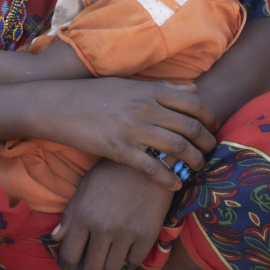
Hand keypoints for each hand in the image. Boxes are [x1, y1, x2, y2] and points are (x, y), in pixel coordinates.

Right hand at [26, 77, 215, 190]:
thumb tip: (193, 86)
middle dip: (207, 143)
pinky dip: (167, 178)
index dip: (209, 118)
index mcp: (148, 90)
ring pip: (177, 148)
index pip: (193, 102)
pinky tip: (174, 185)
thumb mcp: (128, 83)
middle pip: (190, 127)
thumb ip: (162, 86)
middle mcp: (145, 107)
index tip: (213, 128)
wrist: (56, 105)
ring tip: (198, 169)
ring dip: (194, 161)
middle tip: (211, 153)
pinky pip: (151, 167)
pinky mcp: (117, 149)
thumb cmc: (91, 94)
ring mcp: (132, 128)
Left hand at [51, 158, 174, 269]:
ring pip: (113, 268)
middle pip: (92, 268)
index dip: (70, 262)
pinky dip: (131, 255)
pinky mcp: (147, 235)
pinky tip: (130, 242)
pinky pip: (134, 261)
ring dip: (111, 261)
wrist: (149, 160)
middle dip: (91, 265)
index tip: (75, 260)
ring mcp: (126, 233)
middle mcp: (103, 228)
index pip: (69, 256)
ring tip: (113, 248)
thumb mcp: (86, 187)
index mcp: (83, 216)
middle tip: (96, 255)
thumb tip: (56, 237)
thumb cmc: (112, 172)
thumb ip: (70, 214)